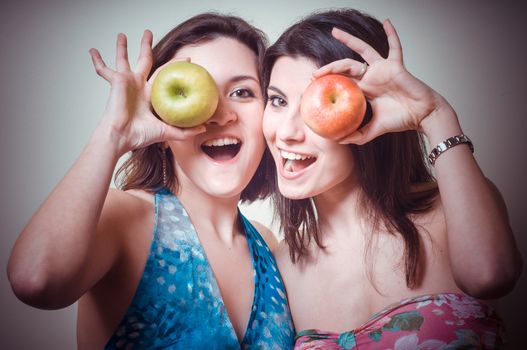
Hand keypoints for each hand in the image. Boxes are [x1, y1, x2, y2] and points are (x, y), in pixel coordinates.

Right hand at [89, 30, 204, 153]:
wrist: (122, 136)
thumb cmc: (141, 135)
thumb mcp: (167, 131)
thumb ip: (185, 131)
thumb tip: (204, 129)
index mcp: (149, 95)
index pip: (164, 76)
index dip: (174, 68)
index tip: (186, 60)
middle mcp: (138, 86)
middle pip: (144, 61)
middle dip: (147, 47)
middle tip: (148, 33)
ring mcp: (126, 82)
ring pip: (123, 59)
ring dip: (122, 47)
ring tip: (122, 34)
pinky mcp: (117, 81)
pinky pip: (104, 69)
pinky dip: (97, 61)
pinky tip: (91, 50)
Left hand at [313, 20, 450, 143]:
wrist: (421, 116)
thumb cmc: (401, 120)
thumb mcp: (374, 130)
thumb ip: (357, 135)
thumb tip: (338, 140)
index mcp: (365, 90)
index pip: (342, 83)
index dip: (328, 83)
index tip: (313, 86)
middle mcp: (371, 77)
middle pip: (346, 66)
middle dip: (329, 68)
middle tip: (314, 74)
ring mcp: (382, 69)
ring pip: (363, 51)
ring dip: (349, 40)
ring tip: (335, 32)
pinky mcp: (395, 65)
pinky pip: (395, 46)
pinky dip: (392, 34)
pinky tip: (387, 22)